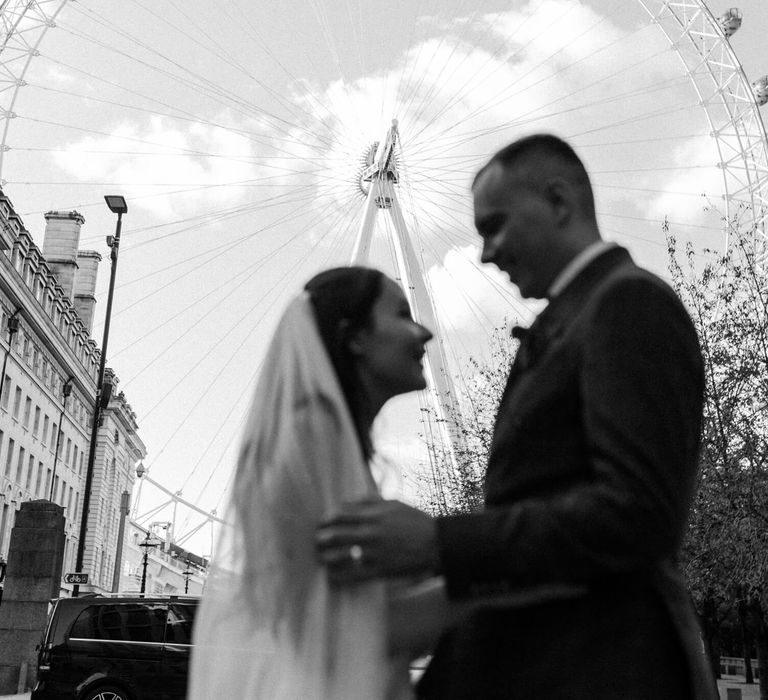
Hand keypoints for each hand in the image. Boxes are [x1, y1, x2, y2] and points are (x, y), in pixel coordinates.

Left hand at [316, 500, 438, 583]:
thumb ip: (369, 501)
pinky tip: (331, 576)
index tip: (321, 524)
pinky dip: (339, 577)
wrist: (436, 543)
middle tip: (316, 541)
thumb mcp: (393, 503)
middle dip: (321, 538)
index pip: (339, 515)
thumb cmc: (414, 520)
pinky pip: (353, 576)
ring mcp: (374, 553)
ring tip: (321, 558)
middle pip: (334, 535)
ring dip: (326, 557)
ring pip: (339, 557)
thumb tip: (348, 501)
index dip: (325, 520)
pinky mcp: (380, 570)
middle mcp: (371, 533)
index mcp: (373, 515)